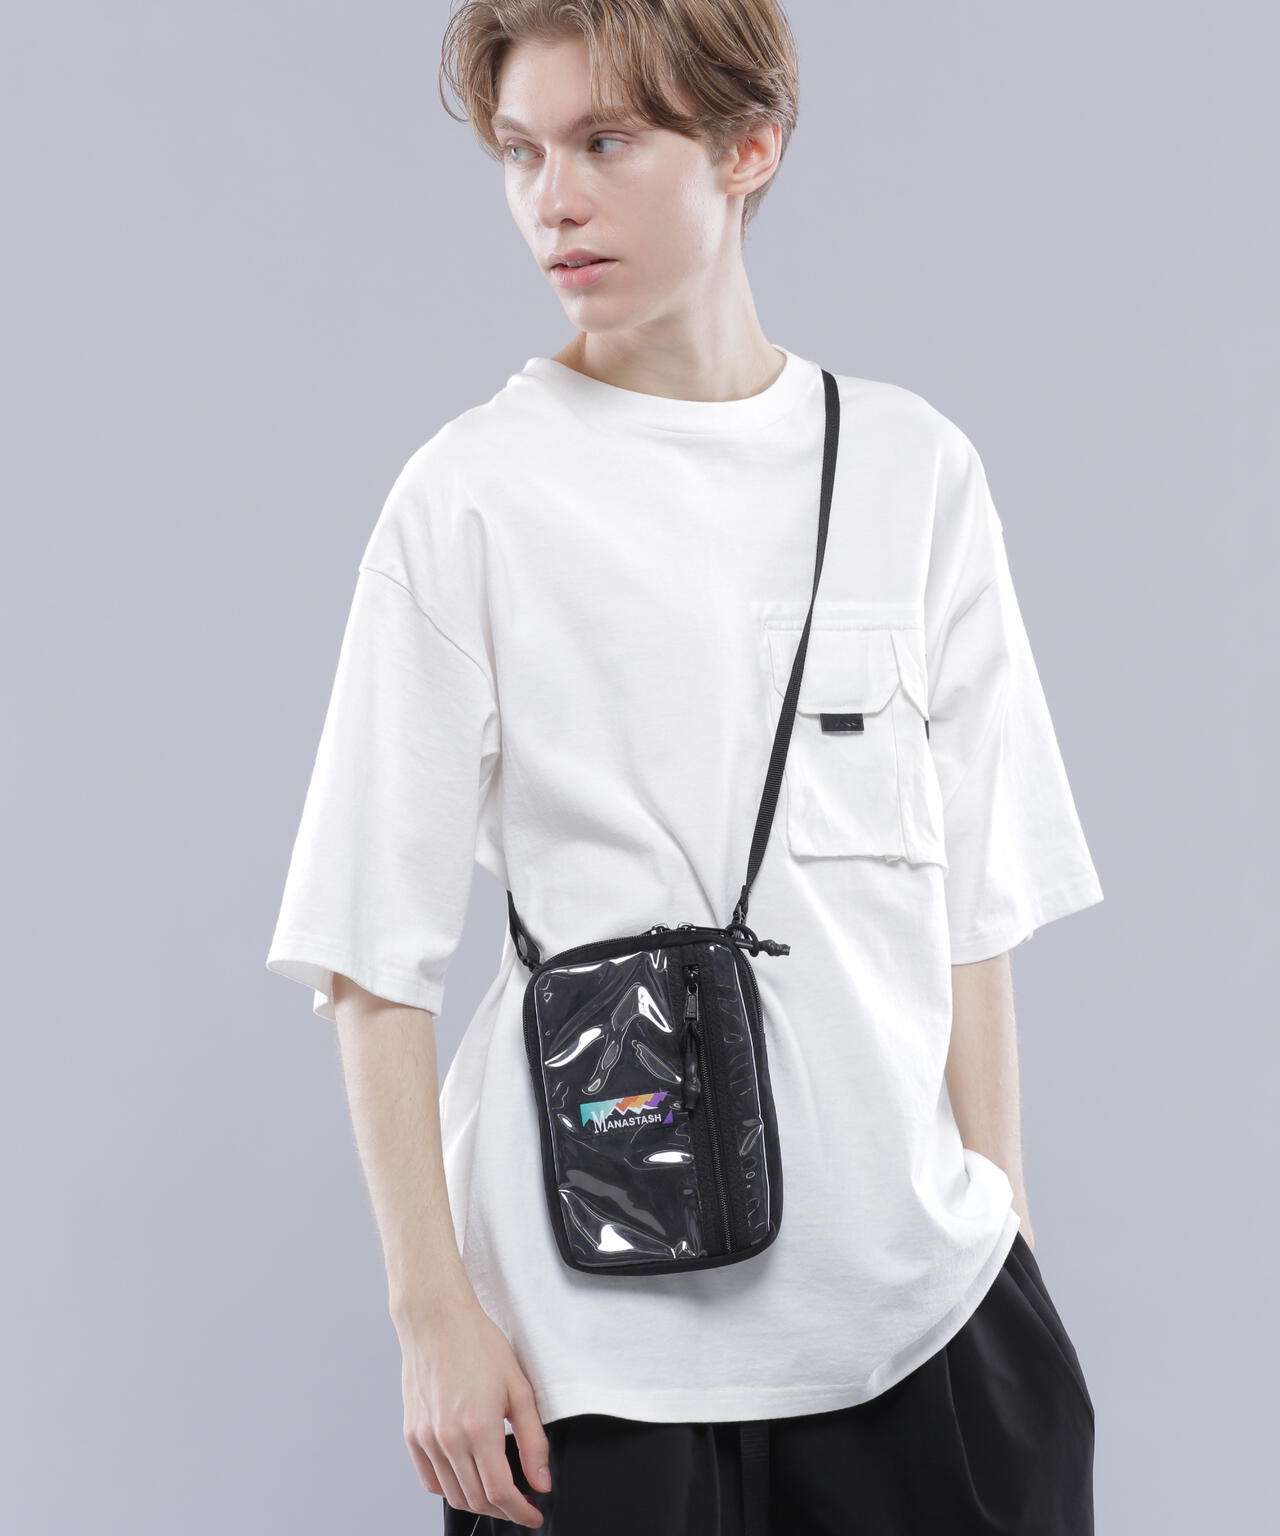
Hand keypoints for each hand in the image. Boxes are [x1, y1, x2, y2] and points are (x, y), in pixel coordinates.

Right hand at [399, 1295, 550, 1527]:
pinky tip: (466, 1477)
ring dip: (478, 1501)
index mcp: (478, 1427)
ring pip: (453, 1494)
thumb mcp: (519, 1388)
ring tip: (497, 1492)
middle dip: (504, 1510)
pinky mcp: (412, 1434)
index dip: (520, 1511)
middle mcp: (448, 1439)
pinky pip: (430, 1480)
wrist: (437, 1319)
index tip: (533, 1513)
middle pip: (477, 1499)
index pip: (500, 1492)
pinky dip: (450, 1488)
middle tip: (521, 1503)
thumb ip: (533, 1440)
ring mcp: (426, 1438)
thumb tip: (541, 1480)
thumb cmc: (478, 1344)